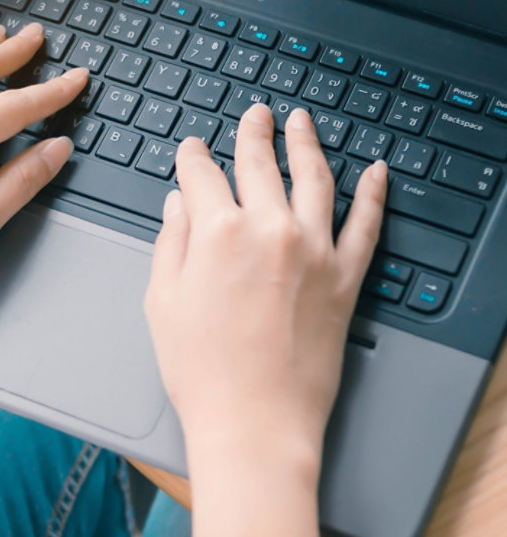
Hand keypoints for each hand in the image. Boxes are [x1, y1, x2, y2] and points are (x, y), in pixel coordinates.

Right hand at [144, 104, 386, 489]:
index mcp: (215, 232)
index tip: (191, 150)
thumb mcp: (162, 301)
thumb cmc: (201, 370)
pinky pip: (366, 224)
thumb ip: (171, 244)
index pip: (201, 176)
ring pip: (314, 179)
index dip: (192, 158)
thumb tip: (178, 206)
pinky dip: (373, 194)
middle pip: (259, 165)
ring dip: (306, 145)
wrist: (255, 420)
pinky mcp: (345, 278)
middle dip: (252, 135)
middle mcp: (269, 229)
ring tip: (302, 123)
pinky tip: (374, 172)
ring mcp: (314, 251)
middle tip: (254, 116)